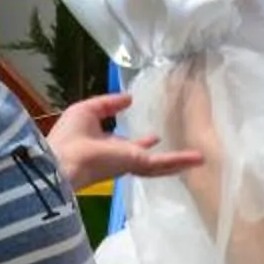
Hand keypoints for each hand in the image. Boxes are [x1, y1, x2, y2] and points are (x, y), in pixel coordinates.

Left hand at [46, 93, 203, 193]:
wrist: (64, 162)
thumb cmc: (69, 136)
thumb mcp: (87, 110)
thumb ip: (108, 104)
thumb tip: (129, 99)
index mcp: (107, 146)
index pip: (129, 145)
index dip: (141, 141)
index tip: (154, 136)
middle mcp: (122, 157)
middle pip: (148, 158)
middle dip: (163, 156)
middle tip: (182, 154)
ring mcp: (132, 163)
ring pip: (161, 164)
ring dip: (180, 161)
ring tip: (199, 159)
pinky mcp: (138, 164)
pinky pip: (164, 163)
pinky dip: (181, 160)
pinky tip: (198, 158)